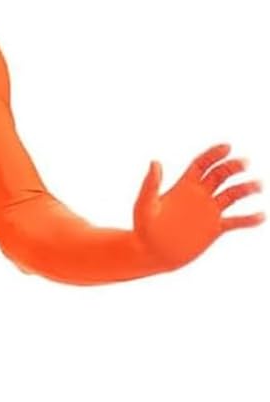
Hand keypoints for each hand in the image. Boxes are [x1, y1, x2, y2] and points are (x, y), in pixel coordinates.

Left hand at [133, 142, 264, 269]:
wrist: (151, 254)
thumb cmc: (143, 229)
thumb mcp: (145, 205)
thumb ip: (150, 184)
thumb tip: (155, 162)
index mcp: (184, 185)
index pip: (203, 163)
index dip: (214, 153)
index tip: (227, 147)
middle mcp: (200, 195)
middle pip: (221, 174)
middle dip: (233, 167)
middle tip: (244, 164)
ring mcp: (209, 211)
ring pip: (233, 195)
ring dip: (246, 188)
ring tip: (258, 185)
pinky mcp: (215, 229)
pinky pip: (236, 221)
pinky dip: (249, 219)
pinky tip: (261, 216)